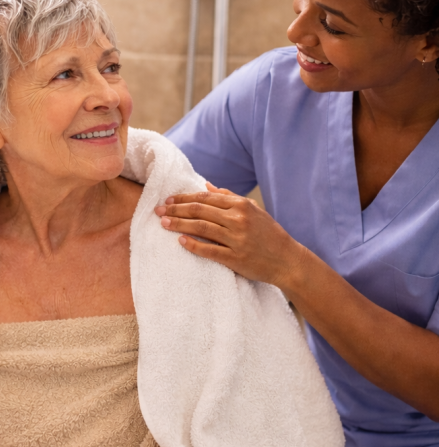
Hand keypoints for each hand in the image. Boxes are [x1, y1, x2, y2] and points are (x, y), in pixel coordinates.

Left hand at [154, 183, 307, 288]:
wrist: (287, 260)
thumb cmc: (268, 234)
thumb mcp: (253, 210)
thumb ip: (229, 197)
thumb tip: (206, 185)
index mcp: (241, 205)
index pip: (205, 198)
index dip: (184, 198)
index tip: (168, 200)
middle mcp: (238, 220)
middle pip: (199, 211)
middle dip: (176, 210)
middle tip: (159, 210)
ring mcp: (237, 239)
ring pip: (201, 228)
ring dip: (179, 225)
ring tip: (164, 223)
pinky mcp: (236, 258)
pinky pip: (209, 250)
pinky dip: (193, 244)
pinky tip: (180, 241)